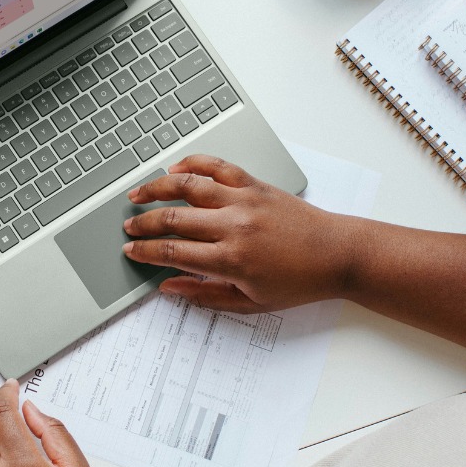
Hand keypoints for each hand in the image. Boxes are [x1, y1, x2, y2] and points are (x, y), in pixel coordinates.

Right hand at [122, 155, 352, 312]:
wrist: (337, 255)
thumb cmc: (299, 282)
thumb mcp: (250, 303)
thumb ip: (204, 295)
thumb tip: (169, 287)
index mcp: (231, 260)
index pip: (172, 252)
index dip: (145, 251)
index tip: (131, 251)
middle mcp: (234, 226)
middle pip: (173, 218)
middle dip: (143, 223)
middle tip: (128, 227)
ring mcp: (244, 200)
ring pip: (188, 186)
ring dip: (157, 188)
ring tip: (137, 193)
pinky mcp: (255, 184)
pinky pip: (217, 166)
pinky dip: (193, 163)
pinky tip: (175, 169)